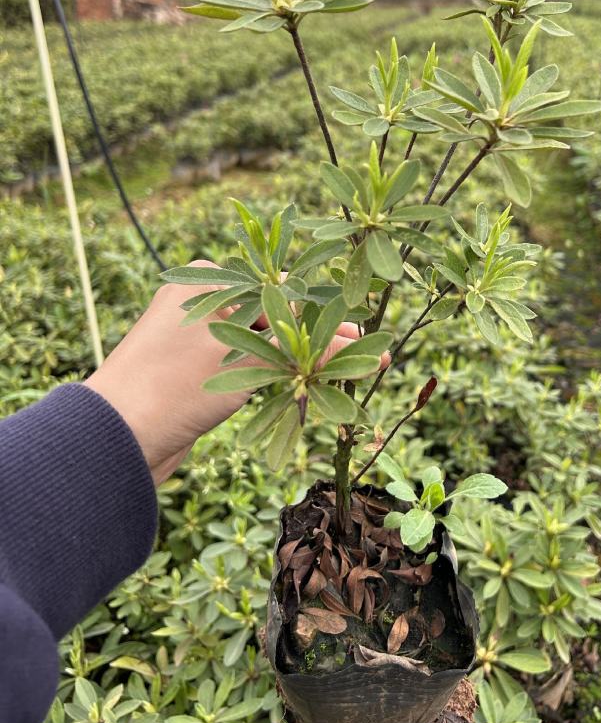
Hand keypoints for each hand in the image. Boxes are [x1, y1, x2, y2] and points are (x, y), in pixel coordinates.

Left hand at [85, 261, 388, 485]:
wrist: (112, 441)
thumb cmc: (174, 387)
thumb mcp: (247, 361)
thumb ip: (301, 347)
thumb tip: (356, 342)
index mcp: (205, 281)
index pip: (279, 290)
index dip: (324, 315)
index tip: (362, 334)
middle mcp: (199, 303)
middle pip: (274, 317)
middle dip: (318, 339)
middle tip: (366, 358)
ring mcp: (194, 340)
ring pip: (261, 345)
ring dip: (299, 362)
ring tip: (344, 376)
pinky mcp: (193, 375)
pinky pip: (244, 369)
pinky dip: (272, 378)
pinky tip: (303, 391)